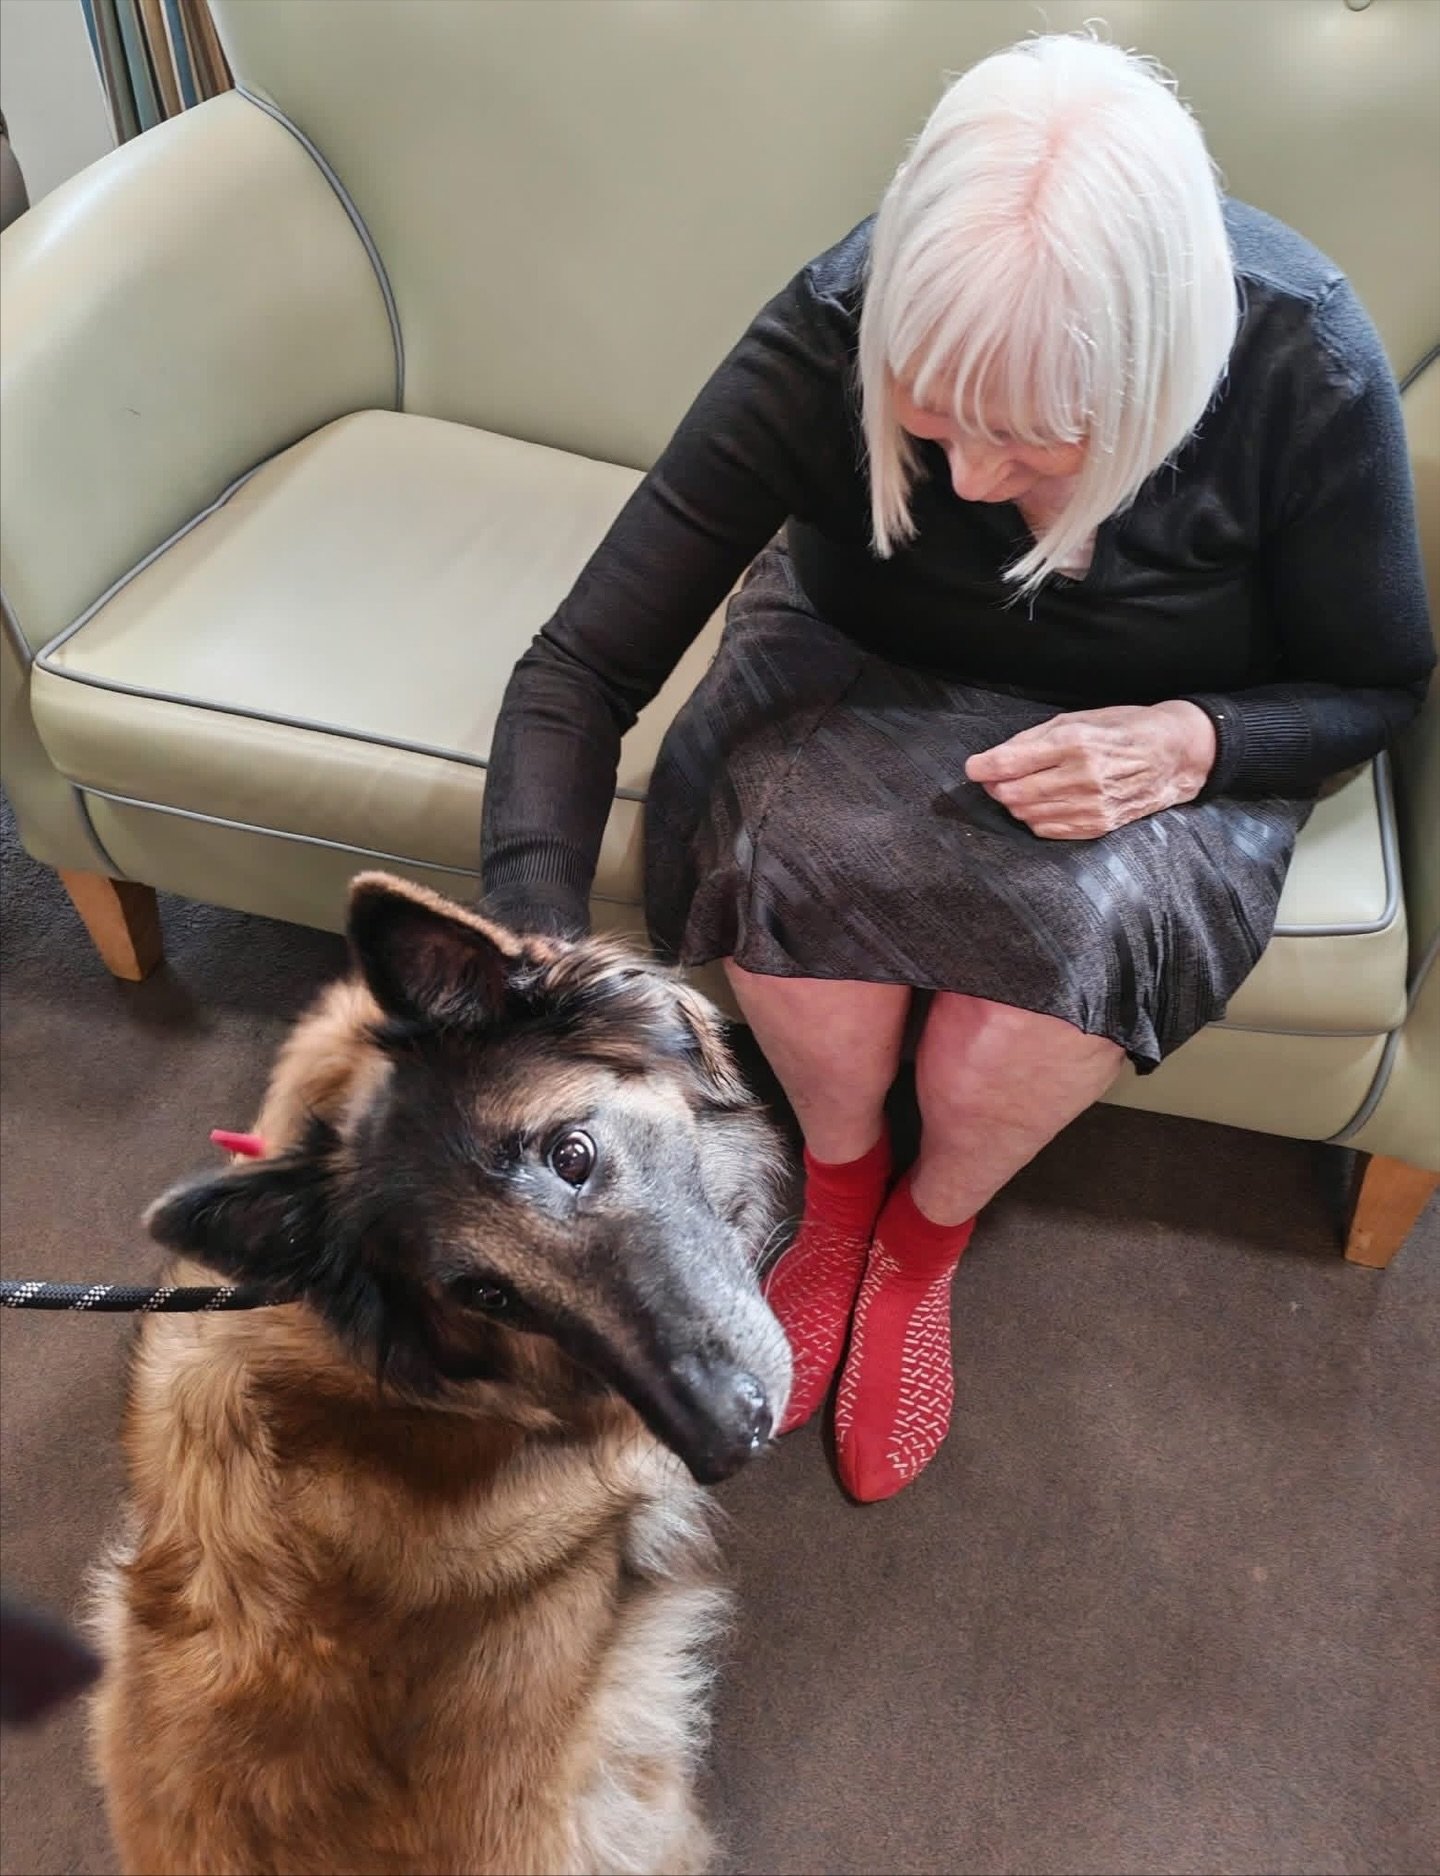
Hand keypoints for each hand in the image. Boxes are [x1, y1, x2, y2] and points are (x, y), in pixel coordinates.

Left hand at [964, 702, 1216, 839]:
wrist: (1172, 756)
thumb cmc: (1122, 729)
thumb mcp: (1078, 718)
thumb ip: (1033, 739)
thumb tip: (994, 758)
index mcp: (1074, 743)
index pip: (1009, 764)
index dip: (982, 767)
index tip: (973, 767)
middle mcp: (1081, 777)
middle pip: (1012, 793)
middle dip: (995, 786)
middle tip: (995, 777)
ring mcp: (1090, 805)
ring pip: (1025, 814)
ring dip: (1014, 802)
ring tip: (1022, 787)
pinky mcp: (1097, 826)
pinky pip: (1046, 830)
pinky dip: (1034, 818)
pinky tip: (1041, 803)